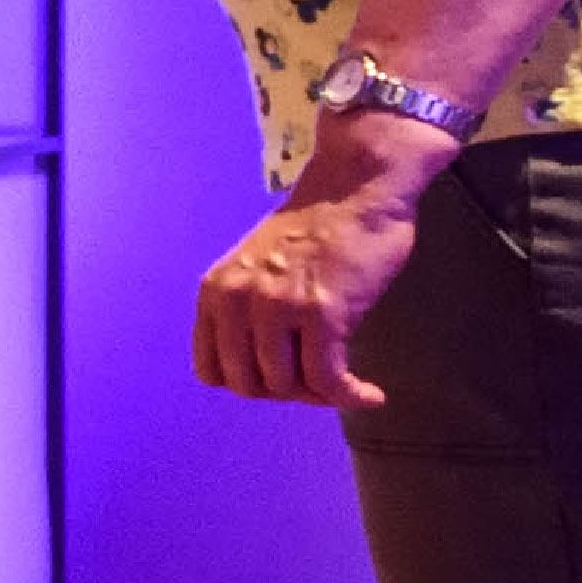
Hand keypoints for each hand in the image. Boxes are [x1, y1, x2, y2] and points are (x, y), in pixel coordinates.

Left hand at [194, 130, 441, 407]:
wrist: (355, 186)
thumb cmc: (317, 229)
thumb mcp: (258, 269)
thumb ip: (249, 313)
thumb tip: (267, 374)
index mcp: (216, 292)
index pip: (211, 372)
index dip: (248, 384)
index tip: (281, 377)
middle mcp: (238, 301)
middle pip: (248, 386)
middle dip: (286, 393)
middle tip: (319, 379)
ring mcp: (278, 307)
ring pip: (287, 387)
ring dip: (320, 394)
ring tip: (346, 381)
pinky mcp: (322, 312)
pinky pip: (328, 379)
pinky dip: (350, 396)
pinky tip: (370, 395)